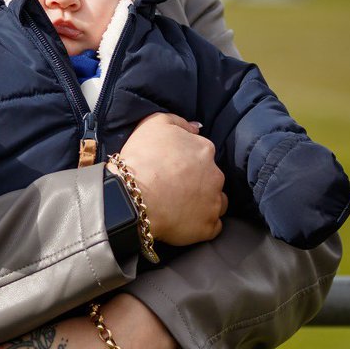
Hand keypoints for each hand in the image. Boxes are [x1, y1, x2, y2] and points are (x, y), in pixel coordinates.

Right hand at [118, 112, 226, 244]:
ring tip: (181, 207)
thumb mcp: (154, 124)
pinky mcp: (208, 227)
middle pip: (211, 178)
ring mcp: (214, 202)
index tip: (173, 168)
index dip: (187, 162)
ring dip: (203, 204)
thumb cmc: (141, 158)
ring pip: (216, 202)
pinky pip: (211, 227)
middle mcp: (215, 175)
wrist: (133, 196)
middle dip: (197, 183)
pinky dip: (200, 225)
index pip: (203, 154)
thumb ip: (178, 121)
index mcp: (204, 150)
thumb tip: (195, 127)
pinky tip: (184, 223)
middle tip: (174, 188)